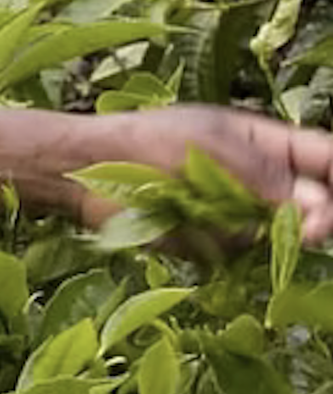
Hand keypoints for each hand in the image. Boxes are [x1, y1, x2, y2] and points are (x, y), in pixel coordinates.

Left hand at [83, 104, 332, 245]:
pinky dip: (230, 246)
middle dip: (319, 218)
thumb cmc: (146, 141)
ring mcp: (241, 213)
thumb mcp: (211, 145)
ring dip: (272, 235)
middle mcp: (261, 180)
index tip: (331, 208)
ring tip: (230, 217)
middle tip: (311, 230)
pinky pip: (242, 252)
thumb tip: (318, 209)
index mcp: (266, 143)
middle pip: (317, 204)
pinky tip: (203, 230)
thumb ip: (265, 175)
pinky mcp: (217, 242)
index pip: (325, 158)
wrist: (86, 172)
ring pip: (284, 234)